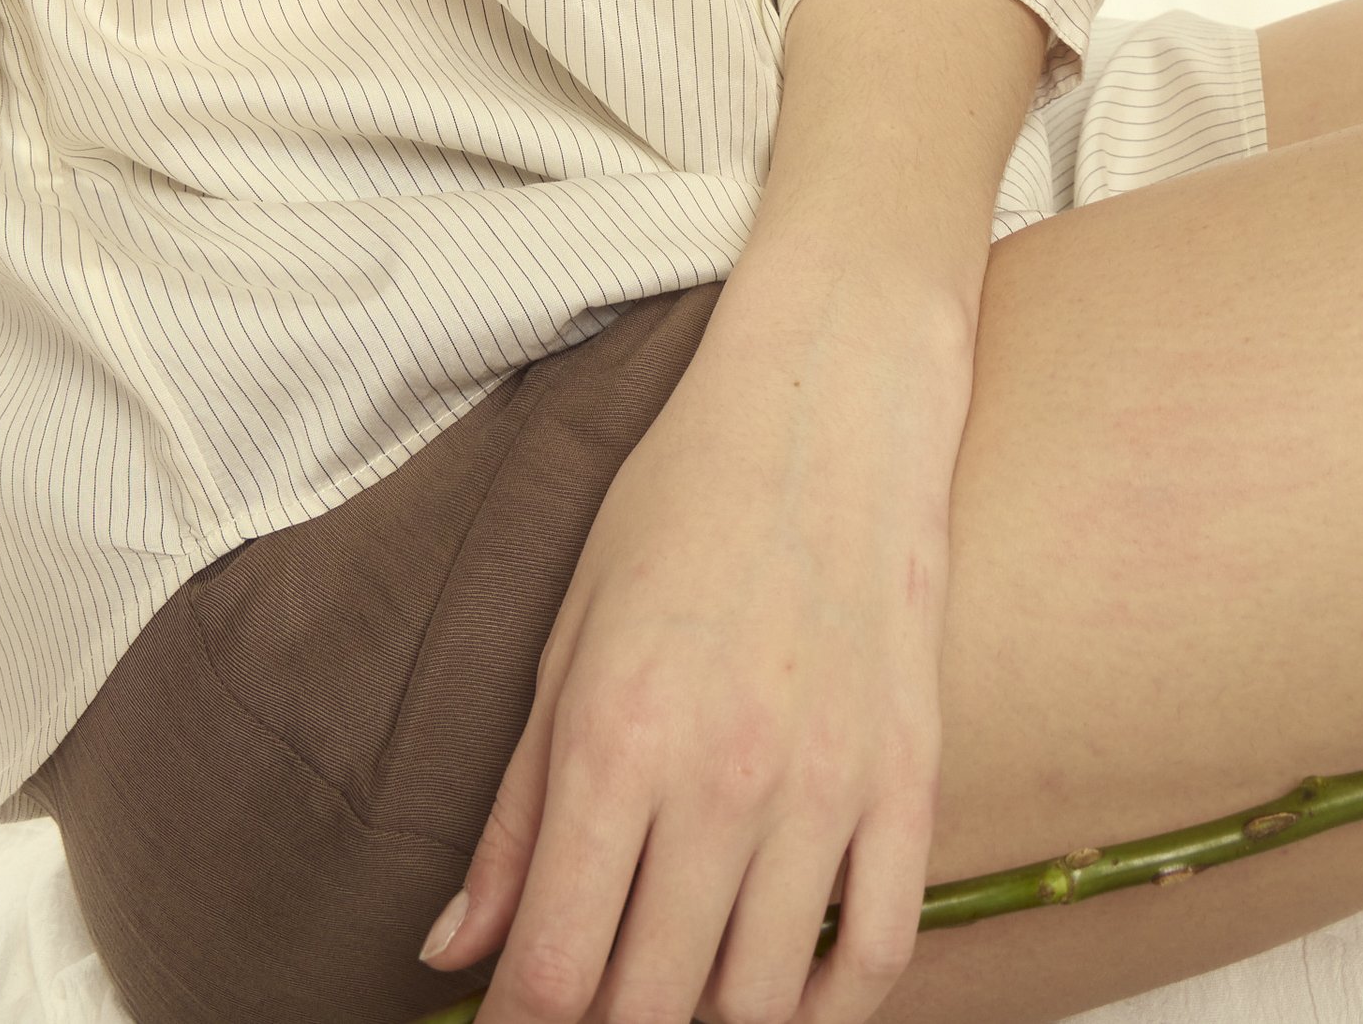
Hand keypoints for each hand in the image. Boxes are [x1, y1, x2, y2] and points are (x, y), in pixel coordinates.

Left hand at [424, 261, 969, 1023]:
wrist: (833, 399)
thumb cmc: (683, 499)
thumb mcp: (568, 635)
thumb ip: (514, 811)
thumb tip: (451, 951)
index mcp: (616, 734)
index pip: (556, 968)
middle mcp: (723, 777)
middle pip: (650, 1005)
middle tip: (589, 989)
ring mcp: (828, 785)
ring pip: (760, 1004)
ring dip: (707, 1015)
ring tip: (674, 973)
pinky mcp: (910, 782)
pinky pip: (878, 958)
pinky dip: (825, 1005)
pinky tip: (782, 981)